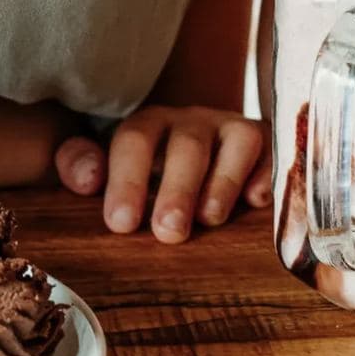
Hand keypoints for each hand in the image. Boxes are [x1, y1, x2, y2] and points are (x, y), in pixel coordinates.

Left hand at [53, 106, 271, 244]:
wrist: (198, 153)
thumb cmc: (144, 174)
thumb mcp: (106, 166)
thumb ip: (80, 164)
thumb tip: (85, 178)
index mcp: (149, 126)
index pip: (135, 140)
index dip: (128, 180)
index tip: (121, 223)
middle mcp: (193, 122)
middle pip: (188, 145)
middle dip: (178, 188)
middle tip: (168, 232)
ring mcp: (234, 130)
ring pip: (238, 142)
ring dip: (224, 182)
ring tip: (210, 219)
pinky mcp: (268, 146)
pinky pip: (274, 153)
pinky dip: (267, 174)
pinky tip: (256, 201)